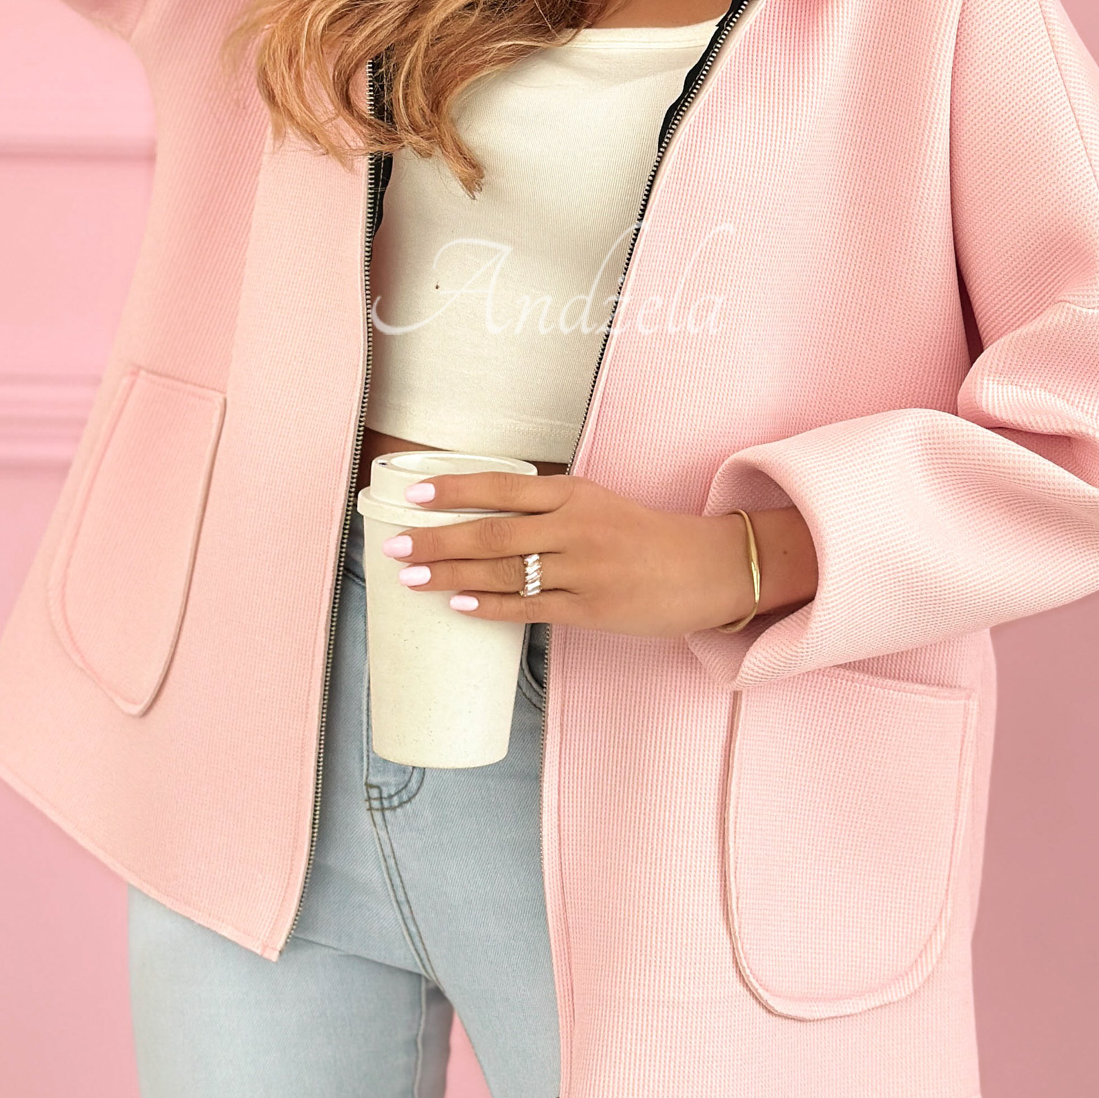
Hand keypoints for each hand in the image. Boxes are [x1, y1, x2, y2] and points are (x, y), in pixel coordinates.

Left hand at [377, 470, 816, 637]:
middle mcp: (574, 527)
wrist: (705, 568)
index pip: (502, 487)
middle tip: (393, 546)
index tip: (414, 496)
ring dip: (451, 574)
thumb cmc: (643, 535)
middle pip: (492, 532)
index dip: (454, 491)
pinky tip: (460, 605)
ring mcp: (582, 570)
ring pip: (503, 571)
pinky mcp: (590, 609)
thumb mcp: (597, 504)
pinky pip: (530, 608)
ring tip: (411, 578)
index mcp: (573, 494)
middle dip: (436, 540)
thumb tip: (484, 515)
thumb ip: (548, 508)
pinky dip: (492, 606)